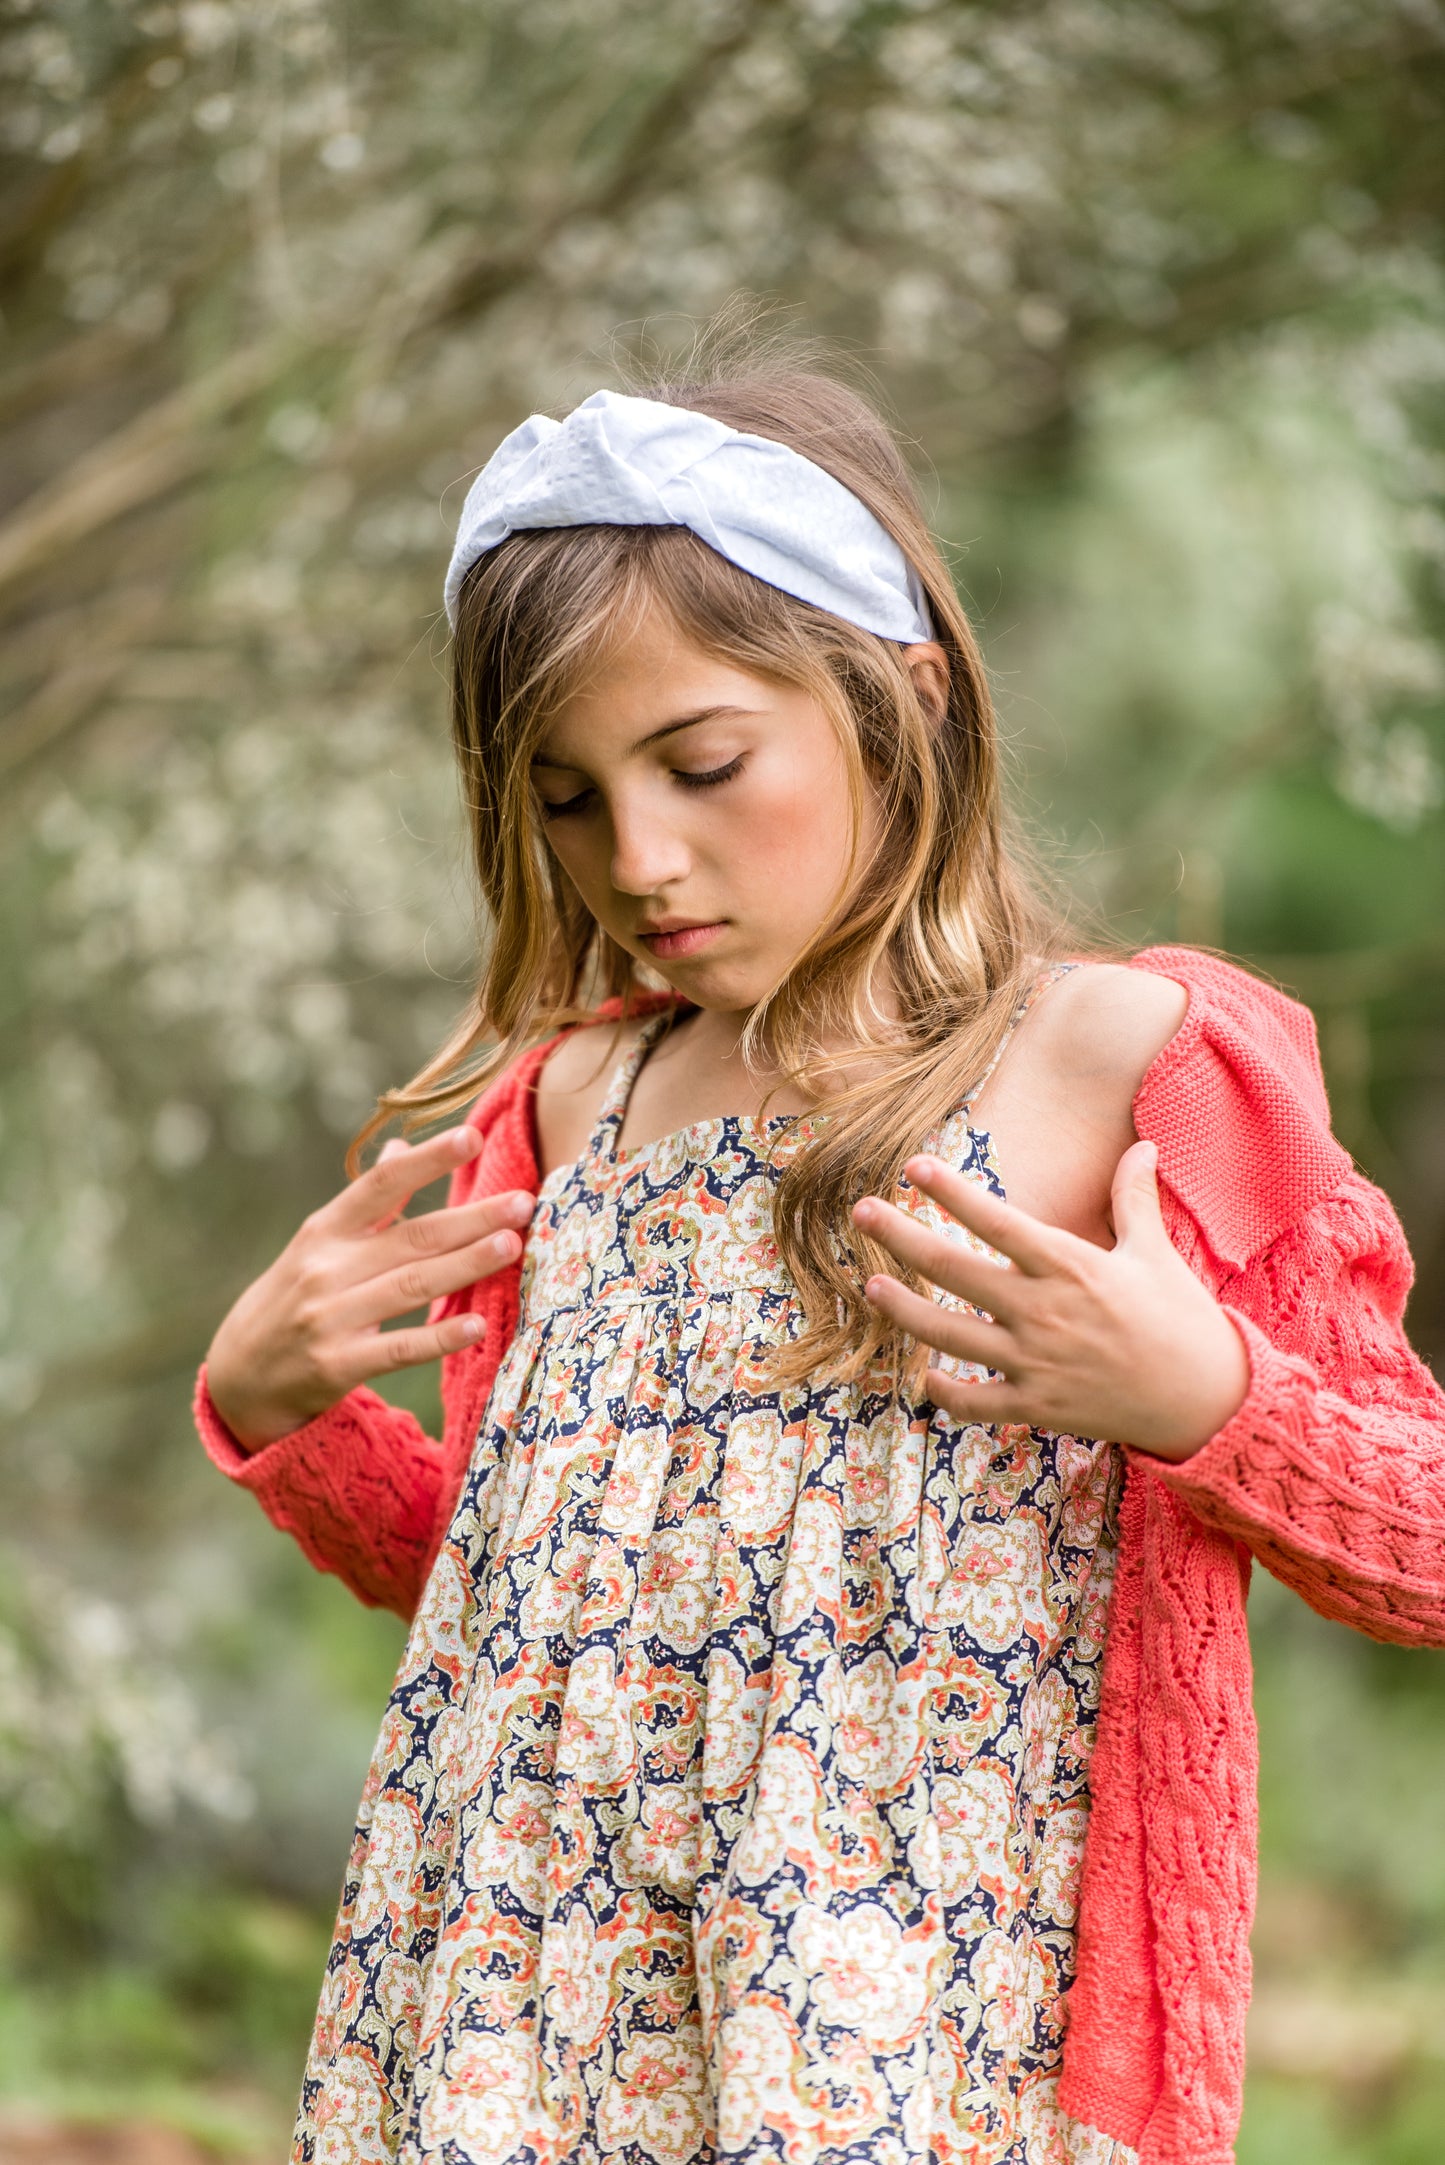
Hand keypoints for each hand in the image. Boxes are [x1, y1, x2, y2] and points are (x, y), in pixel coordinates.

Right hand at [205, 1126, 533, 1452]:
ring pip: (413, 1286)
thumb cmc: (291, 1299)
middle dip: (472, 1218)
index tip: (471, 1137)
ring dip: (466, 1264)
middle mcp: (326, 1269)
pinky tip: (477, 1326)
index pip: (380, 1186)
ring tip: (512, 1245)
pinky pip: (398, 1350)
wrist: (238, 1377)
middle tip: (524, 1202)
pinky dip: (439, 1338)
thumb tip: (400, 1145)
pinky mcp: (337, 1366)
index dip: (426, 1160)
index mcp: (323, 1232)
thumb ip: (365, 1203)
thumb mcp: (317, 1245)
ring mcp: (331, 1318)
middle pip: (412, 1237)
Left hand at [852, 1141, 1248, 1460]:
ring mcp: (1034, 1362)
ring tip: (872, 1285)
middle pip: (954, 1269)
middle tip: (861, 1212)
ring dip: (904, 1310)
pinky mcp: (1036, 1406)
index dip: (951, 1191)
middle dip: (902, 1237)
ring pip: (948, 1334)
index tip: (912, 1165)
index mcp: (1069, 1266)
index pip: (997, 1221)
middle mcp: (1042, 1311)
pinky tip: (923, 1374)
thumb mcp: (1155, 1253)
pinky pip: (974, 1400)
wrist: (1207, 1401)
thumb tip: (1142, 1145)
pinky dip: (943, 1390)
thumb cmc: (1181, 1320)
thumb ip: (1133, 1200)